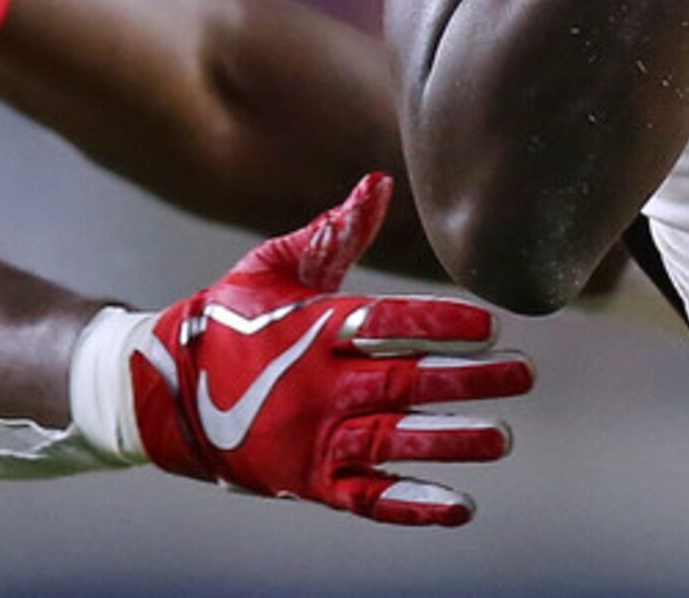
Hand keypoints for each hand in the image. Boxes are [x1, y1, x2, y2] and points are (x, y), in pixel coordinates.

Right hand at [128, 174, 533, 525]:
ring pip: (392, 443)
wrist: (166, 392)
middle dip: (467, 380)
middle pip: (403, 385)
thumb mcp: (272, 265)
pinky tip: (460, 505)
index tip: (490, 324)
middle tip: (522, 373)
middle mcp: (315, 386)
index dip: (438, 324)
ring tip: (502, 437)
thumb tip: (379, 183)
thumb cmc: (230, 321)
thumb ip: (333, 230)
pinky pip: (366, 498)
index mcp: (311, 328)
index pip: (385, 324)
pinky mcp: (308, 481)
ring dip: (451, 442)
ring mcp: (312, 439)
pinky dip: (412, 505)